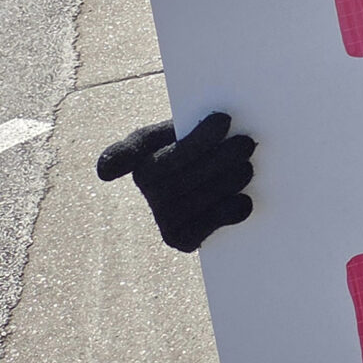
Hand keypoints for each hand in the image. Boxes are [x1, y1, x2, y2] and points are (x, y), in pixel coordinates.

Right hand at [97, 112, 256, 252]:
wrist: (235, 165)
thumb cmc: (212, 140)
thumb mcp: (194, 123)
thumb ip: (182, 123)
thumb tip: (114, 167)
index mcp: (145, 154)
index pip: (128, 153)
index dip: (122, 157)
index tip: (117, 164)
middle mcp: (148, 188)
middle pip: (172, 178)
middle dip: (213, 160)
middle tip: (245, 143)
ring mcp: (162, 216)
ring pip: (189, 203)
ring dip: (224, 184)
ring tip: (248, 167)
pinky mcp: (181, 239)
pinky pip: (200, 230)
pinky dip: (225, 214)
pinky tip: (244, 200)